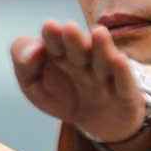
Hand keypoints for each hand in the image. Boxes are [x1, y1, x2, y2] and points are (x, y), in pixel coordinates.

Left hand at [11, 21, 150, 148]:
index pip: (54, 43)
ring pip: (103, 61)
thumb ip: (25, 66)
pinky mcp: (124, 93)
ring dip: (101, 48)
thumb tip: (34, 52)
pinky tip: (119, 59)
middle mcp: (85, 61)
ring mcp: (105, 76)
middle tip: (68, 28)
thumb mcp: (33, 86)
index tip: (49, 28)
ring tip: (98, 32)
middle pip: (79, 49)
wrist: (99, 121)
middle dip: (73, 40)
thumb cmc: (63, 97)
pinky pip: (124, 82)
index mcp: (62, 54)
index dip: (52, 37)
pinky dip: (122, 72)